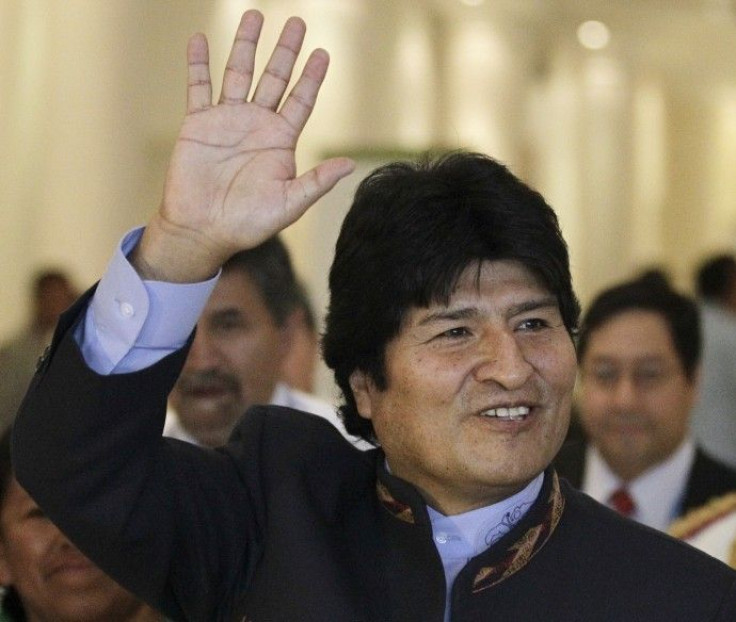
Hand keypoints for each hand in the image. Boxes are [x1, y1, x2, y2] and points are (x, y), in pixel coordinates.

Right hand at [132, 10, 354, 281]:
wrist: (203, 230)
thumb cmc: (248, 224)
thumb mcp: (289, 204)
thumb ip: (316, 182)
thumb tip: (349, 165)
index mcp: (280, 141)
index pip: (300, 101)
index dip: (311, 77)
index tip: (322, 53)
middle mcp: (256, 125)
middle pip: (274, 78)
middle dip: (285, 51)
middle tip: (297, 22)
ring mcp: (227, 121)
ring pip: (239, 73)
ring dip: (246, 45)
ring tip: (255, 15)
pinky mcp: (198, 124)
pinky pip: (199, 88)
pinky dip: (199, 65)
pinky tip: (202, 39)